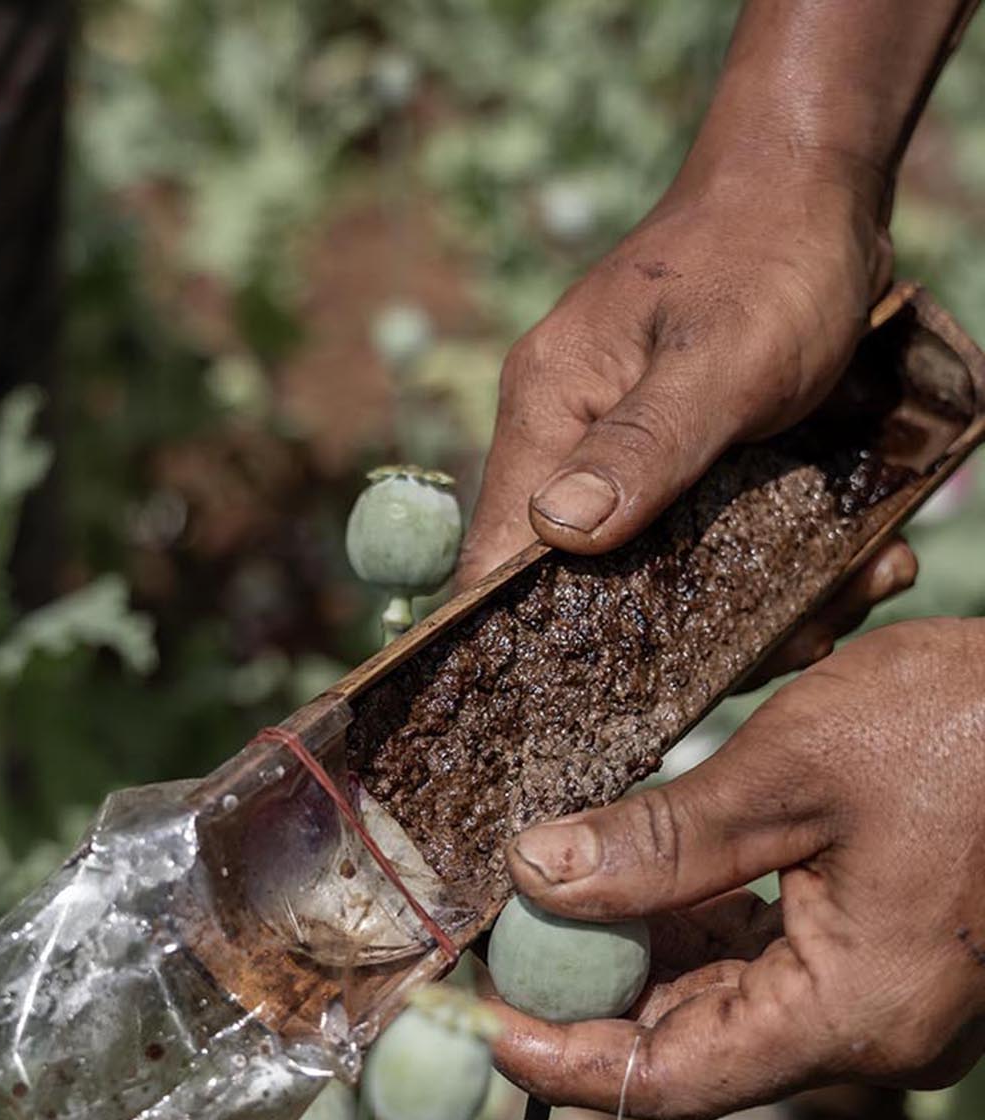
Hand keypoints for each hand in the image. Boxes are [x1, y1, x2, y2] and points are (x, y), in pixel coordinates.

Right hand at [458, 165, 915, 679]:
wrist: (812, 190)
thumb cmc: (763, 255)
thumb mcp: (719, 356)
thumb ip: (644, 442)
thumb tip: (559, 537)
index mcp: (549, 413)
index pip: (499, 554)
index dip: (521, 637)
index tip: (584, 703)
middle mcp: (573, 446)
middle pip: (586, 584)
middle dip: (674, 635)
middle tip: (780, 643)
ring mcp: (628, 461)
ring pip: (657, 576)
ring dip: (747, 609)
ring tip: (839, 601)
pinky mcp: (680, 469)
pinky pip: (705, 547)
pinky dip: (771, 575)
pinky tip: (845, 571)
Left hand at [490, 619, 984, 1119]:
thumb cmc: (964, 726)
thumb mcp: (787, 776)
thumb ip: (658, 840)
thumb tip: (537, 875)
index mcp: (856, 1014)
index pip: (672, 1080)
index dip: (563, 1059)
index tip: (477, 1021)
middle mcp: (876, 1029)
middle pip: (695, 1043)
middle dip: (590, 995)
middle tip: (498, 944)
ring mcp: (891, 994)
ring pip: (730, 1000)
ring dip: (641, 954)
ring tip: (550, 904)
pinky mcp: (893, 950)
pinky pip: (773, 961)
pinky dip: (700, 926)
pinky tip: (640, 878)